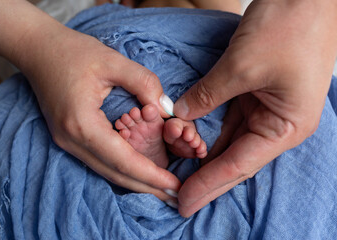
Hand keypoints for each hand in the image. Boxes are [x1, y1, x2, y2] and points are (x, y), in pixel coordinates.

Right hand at [16, 23, 180, 200]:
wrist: (38, 50)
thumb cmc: (73, 52)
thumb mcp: (112, 61)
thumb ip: (144, 83)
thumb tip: (167, 109)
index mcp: (82, 124)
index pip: (122, 160)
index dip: (150, 174)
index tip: (175, 185)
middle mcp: (72, 141)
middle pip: (115, 174)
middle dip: (147, 187)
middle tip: (176, 196)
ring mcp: (67, 142)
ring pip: (107, 171)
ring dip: (135, 182)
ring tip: (162, 190)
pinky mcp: (69, 139)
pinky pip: (99, 162)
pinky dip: (122, 170)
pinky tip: (139, 172)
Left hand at [174, 0, 336, 216]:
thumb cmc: (287, 28)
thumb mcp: (241, 67)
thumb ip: (208, 95)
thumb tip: (179, 115)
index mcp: (286, 126)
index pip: (238, 164)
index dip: (208, 184)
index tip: (184, 202)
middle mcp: (278, 124)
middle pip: (235, 159)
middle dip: (206, 179)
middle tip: (179, 201)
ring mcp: (266, 110)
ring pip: (230, 142)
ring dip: (204, 157)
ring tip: (180, 178)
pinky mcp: (254, 95)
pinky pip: (228, 121)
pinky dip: (209, 133)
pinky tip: (190, 145)